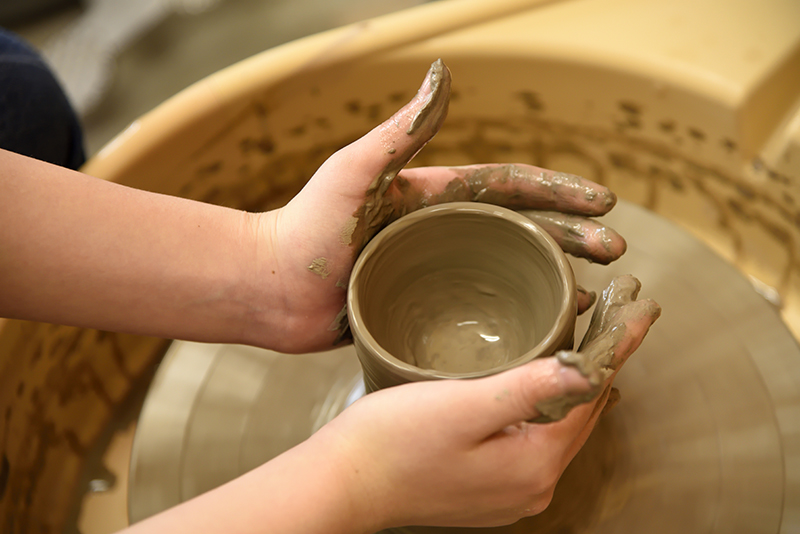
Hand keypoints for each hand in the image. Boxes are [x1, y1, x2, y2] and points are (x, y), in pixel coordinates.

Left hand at [258, 59, 624, 352]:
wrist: (271, 289)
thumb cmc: (305, 227)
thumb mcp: (354, 171)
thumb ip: (400, 131)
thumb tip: (443, 73)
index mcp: (434, 197)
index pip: (510, 188)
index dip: (558, 193)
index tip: (603, 203)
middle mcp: (441, 233)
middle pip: (523, 233)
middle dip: (572, 240)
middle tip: (614, 255)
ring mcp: (435, 274)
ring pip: (509, 278)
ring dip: (553, 283)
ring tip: (592, 298)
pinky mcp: (423, 312)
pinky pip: (480, 316)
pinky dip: (515, 323)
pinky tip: (542, 335)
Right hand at [311, 274, 659, 530]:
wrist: (342, 483)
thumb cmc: (391, 441)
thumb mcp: (462, 406)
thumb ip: (529, 389)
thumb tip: (594, 371)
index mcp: (534, 465)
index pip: (594, 395)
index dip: (619, 345)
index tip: (640, 304)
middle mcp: (532, 486)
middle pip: (584, 413)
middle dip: (603, 361)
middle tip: (621, 312)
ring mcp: (511, 492)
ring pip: (561, 427)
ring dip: (576, 384)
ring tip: (591, 338)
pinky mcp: (489, 487)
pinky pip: (535, 440)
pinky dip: (547, 407)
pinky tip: (542, 383)